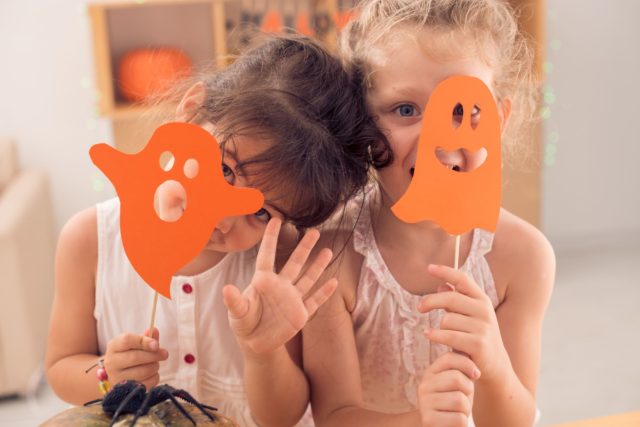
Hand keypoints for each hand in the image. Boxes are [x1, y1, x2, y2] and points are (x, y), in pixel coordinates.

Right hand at [103, 328, 168, 388]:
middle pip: (135, 357)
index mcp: (114, 346)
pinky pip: (147, 383)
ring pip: (143, 371)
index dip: (144, 341)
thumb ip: (146, 337)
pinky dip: (154, 377)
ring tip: (155, 363)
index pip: (127, 340)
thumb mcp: (135, 343)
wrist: (119, 374)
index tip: (157, 344)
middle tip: (165, 354)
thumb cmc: (130, 354)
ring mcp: (116, 378)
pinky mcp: (124, 391)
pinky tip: (151, 374)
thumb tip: (155, 331)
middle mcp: (111, 362)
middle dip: (154, 355)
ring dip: (155, 366)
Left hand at [222, 218, 337, 354]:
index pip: (267, 255)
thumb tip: (226, 289)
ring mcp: (292, 299)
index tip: (276, 220)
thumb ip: (234, 301)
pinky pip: (314, 301)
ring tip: (327, 250)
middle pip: (294, 263)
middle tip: (315, 231)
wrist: (256, 344)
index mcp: (263, 281)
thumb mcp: (237, 313)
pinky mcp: (300, 314)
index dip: (271, 238)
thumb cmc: (244, 323)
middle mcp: (280, 286)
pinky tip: (333, 281)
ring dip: (317, 266)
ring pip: (307, 278)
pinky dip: (324, 293)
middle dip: (304, 248)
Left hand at [418, 264, 509, 381]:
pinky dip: (435, 335)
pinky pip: (448, 335)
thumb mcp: (468, 316)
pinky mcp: (478, 344)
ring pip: (447, 319)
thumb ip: (456, 302)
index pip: (463, 279)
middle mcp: (484, 310)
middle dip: (430, 302)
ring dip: (439, 327)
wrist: (495, 366)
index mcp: (481, 300)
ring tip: (440, 335)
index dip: (445, 271)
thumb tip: (441, 285)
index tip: (429, 268)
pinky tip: (428, 334)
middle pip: (450, 298)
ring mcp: (483, 327)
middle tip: (419, 308)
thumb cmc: (475, 337)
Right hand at [418, 352, 479, 426]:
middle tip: (465, 396)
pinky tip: (454, 421)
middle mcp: (423, 386)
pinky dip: (462, 422)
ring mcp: (424, 403)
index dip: (467, 364)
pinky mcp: (428, 420)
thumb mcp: (457, 382)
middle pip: (456, 378)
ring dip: (466, 408)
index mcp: (430, 373)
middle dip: (468, 389)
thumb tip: (469, 349)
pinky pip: (458, 419)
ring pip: (459, 401)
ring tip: (459, 411)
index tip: (476, 374)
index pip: (449, 357)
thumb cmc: (454, 402)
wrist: (443, 425)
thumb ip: (460, 367)